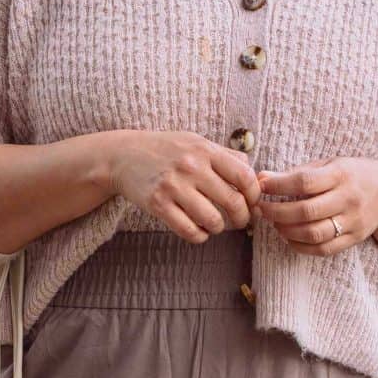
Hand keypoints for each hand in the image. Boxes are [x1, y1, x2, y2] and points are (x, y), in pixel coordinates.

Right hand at [106, 131, 260, 242]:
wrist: (123, 155)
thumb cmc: (165, 149)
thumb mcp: (195, 142)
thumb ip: (224, 155)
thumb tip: (253, 173)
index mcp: (205, 150)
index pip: (244, 176)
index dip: (254, 194)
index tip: (252, 201)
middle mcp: (191, 167)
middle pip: (233, 202)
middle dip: (243, 217)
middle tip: (241, 221)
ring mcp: (173, 187)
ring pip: (213, 221)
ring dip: (219, 228)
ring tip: (215, 224)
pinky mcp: (158, 205)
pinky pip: (189, 231)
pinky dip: (199, 236)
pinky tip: (198, 230)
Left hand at [254, 157, 377, 252]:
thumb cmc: (353, 174)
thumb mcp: (330, 163)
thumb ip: (298, 172)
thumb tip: (262, 177)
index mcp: (341, 174)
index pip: (305, 182)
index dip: (278, 186)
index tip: (261, 186)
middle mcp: (348, 199)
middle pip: (307, 211)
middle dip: (277, 212)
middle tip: (262, 209)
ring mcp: (353, 221)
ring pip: (314, 233)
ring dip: (287, 231)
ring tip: (275, 223)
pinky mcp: (354, 238)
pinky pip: (324, 249)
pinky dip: (301, 246)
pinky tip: (288, 237)